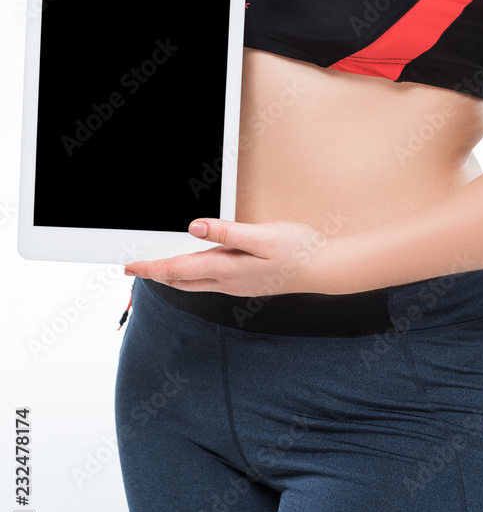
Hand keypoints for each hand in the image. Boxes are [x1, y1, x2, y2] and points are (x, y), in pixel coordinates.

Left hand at [122, 217, 336, 296]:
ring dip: (172, 276)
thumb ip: (227, 232)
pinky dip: (192, 274)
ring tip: (156, 266)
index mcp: (227, 270)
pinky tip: (195, 267)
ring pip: (194, 283)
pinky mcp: (246, 282)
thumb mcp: (262, 236)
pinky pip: (209, 280)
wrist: (324, 268)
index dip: (151, 267)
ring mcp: (237, 285)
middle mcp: (228, 282)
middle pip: (181, 281)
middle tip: (134, 268)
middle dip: (156, 275)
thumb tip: (194, 227)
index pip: (178, 270)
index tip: (129, 266)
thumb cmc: (298, 250)